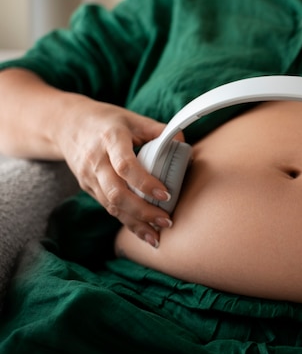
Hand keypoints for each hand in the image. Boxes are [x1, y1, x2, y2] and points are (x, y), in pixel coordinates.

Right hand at [55, 99, 181, 247]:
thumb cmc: (106, 120)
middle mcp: (96, 160)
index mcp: (110, 139)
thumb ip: (159, 131)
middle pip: (117, 193)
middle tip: (166, 220)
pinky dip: (126, 222)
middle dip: (142, 211)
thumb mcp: (132, 118)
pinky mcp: (87, 187)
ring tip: (157, 235)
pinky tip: (143, 232)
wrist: (66, 123)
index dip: (145, 183)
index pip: (125, 166)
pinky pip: (108, 208)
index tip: (165, 194)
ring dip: (135, 223)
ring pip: (111, 206)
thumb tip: (183, 146)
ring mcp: (89, 176)